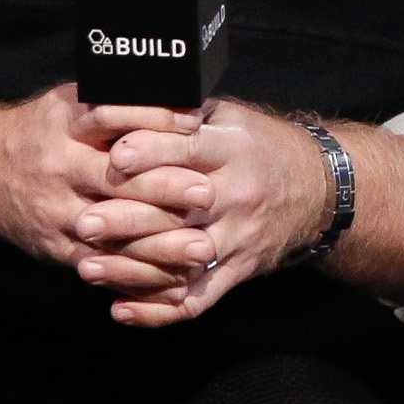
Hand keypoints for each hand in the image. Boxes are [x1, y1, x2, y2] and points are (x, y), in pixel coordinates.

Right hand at [0, 86, 205, 271]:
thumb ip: (116, 102)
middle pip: (115, 179)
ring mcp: (55, 211)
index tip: (195, 124)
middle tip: (207, 194)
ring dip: (159, 243)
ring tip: (201, 247)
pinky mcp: (56, 246)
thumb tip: (179, 92)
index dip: (153, 119)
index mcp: (65, 123)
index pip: (109, 116)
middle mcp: (59, 166)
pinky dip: (139, 274)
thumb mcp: (70, 105)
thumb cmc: (47, 132)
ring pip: (112, 231)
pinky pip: (101, 264)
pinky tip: (174, 277)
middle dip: (165, 188)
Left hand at [70, 103, 331, 327]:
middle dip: (129, 219)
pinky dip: (158, 309)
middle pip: (180, 211)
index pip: (190, 148)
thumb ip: (184, 112)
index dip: (152, 151)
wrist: (320, 191)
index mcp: (233, 148)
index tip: (115, 157)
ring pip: (182, 260)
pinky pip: (198, 298)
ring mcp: (239, 237)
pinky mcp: (239, 270)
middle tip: (83, 223)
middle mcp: (237, 194)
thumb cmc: (260, 147)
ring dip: (132, 270)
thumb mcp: (232, 117)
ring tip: (87, 268)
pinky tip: (121, 309)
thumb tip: (128, 94)